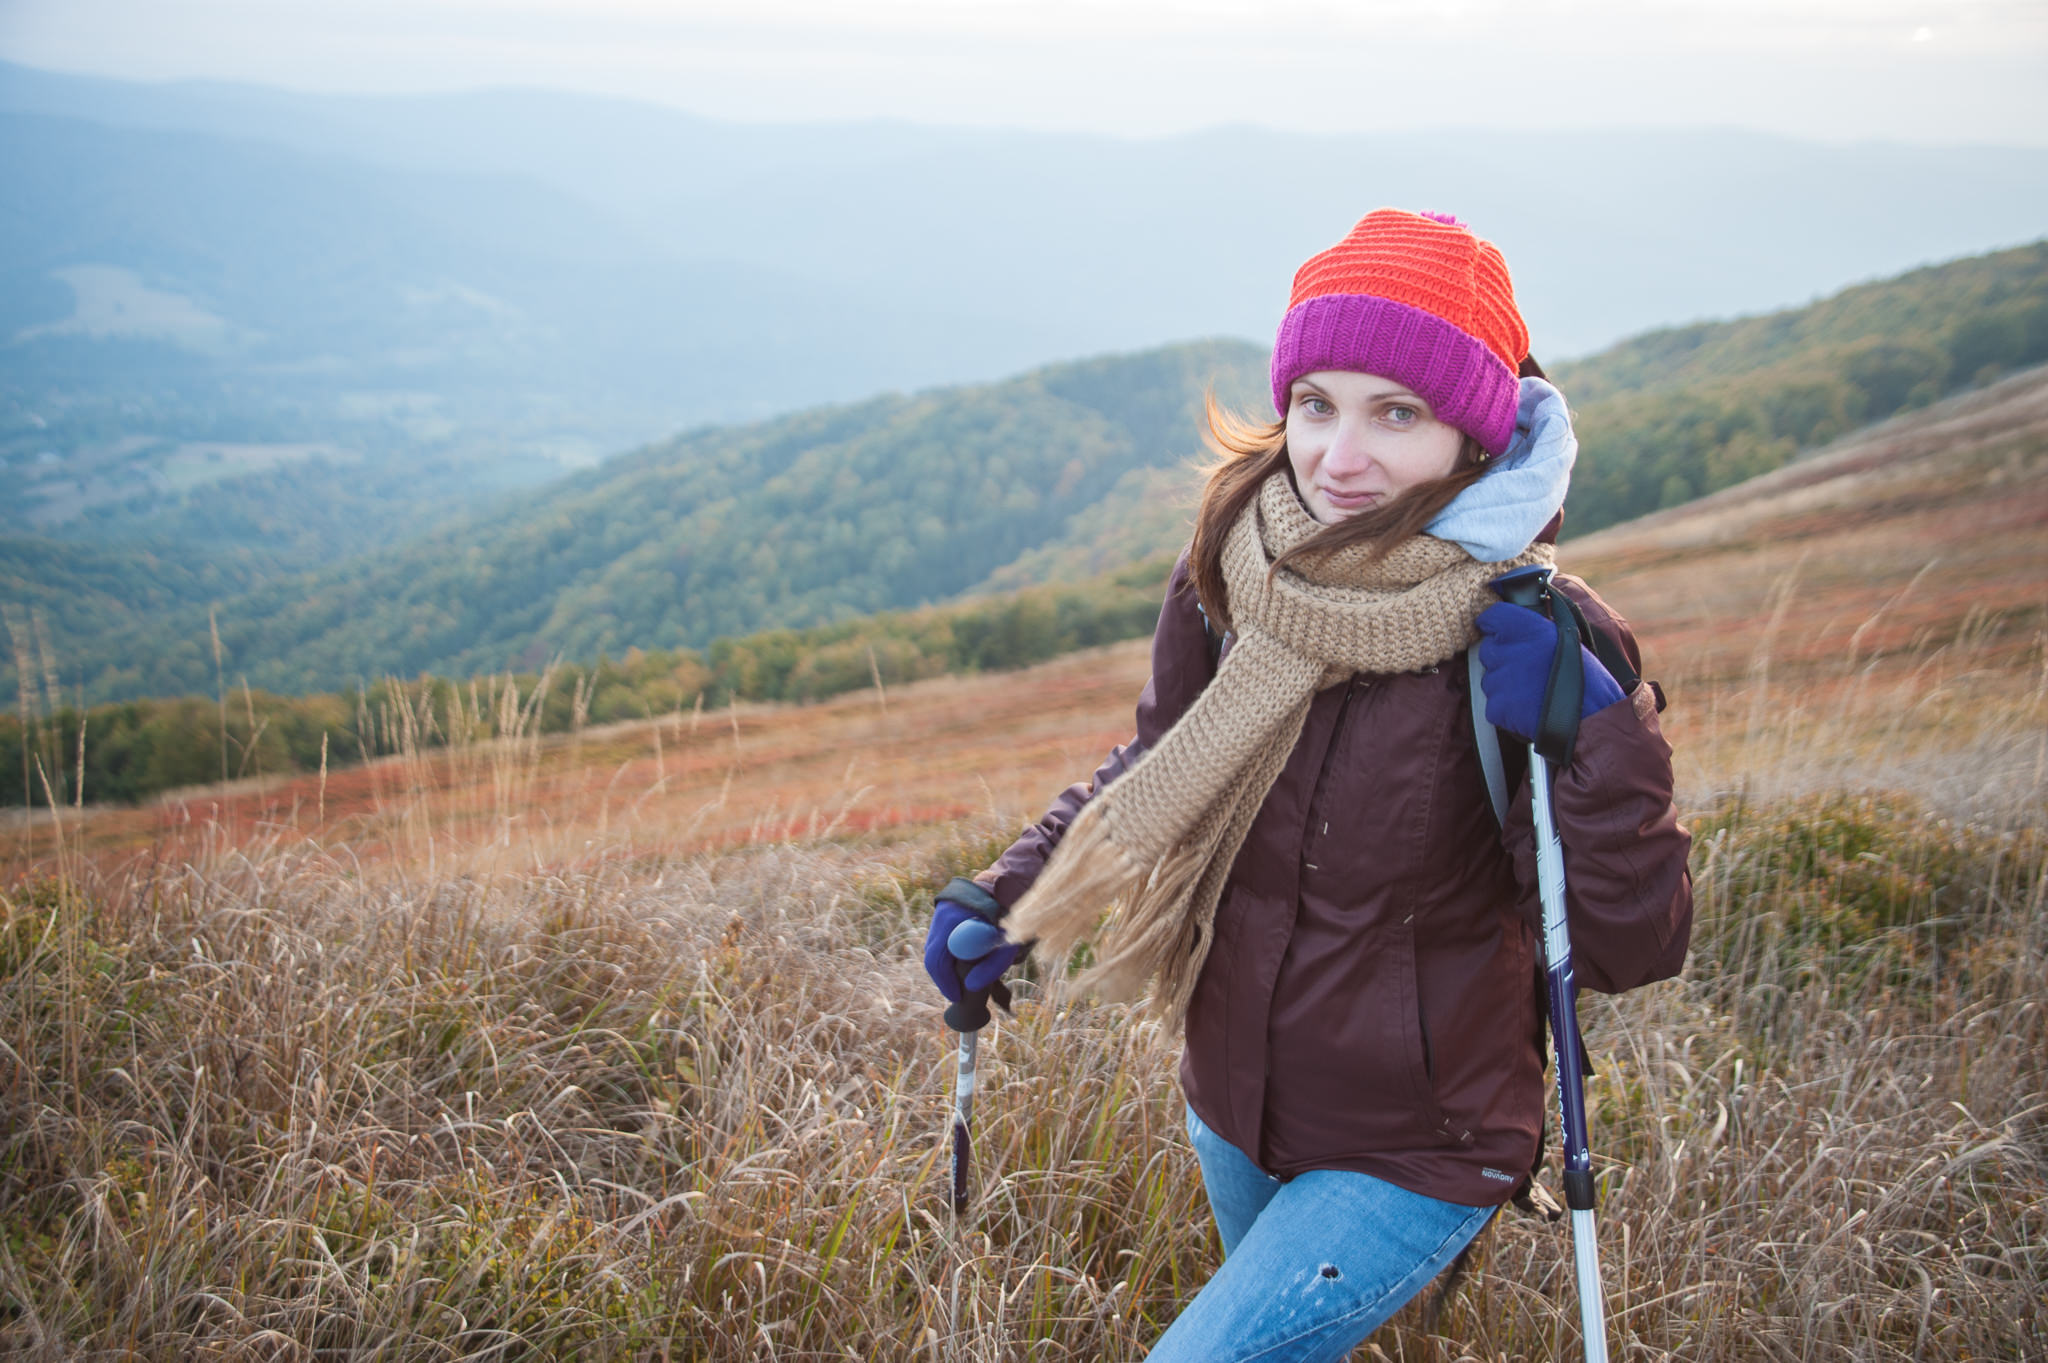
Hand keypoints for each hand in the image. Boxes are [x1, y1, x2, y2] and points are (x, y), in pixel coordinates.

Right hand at [923, 897, 1022, 1004]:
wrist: (1004, 891)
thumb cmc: (1008, 918)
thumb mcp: (1007, 943)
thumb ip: (992, 966)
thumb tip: (971, 987)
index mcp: (954, 918)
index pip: (938, 958)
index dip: (946, 981)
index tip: (957, 997)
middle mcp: (941, 916)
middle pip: (932, 956)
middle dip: (944, 979)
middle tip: (956, 995)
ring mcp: (939, 916)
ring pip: (933, 951)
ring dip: (944, 971)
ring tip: (959, 985)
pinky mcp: (941, 919)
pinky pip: (937, 945)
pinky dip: (946, 960)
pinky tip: (960, 969)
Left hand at [1474, 601, 1623, 742]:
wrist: (1591, 714)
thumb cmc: (1584, 676)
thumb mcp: (1565, 638)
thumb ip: (1533, 632)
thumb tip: (1517, 629)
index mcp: (1524, 626)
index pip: (1491, 617)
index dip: (1494, 626)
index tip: (1498, 632)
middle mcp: (1506, 649)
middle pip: (1489, 651)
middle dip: (1503, 660)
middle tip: (1528, 671)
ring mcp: (1498, 679)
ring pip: (1491, 680)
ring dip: (1506, 686)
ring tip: (1533, 693)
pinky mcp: (1496, 706)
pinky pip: (1494, 706)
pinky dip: (1508, 710)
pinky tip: (1529, 710)